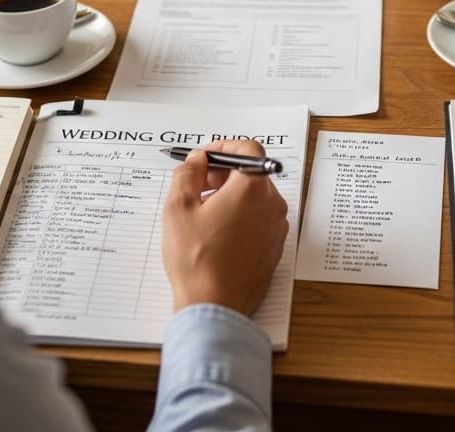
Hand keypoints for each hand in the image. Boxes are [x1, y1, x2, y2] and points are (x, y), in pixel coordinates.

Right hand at [161, 140, 288, 314]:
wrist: (214, 306)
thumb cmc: (196, 259)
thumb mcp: (178, 207)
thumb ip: (188, 173)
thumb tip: (197, 160)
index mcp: (253, 188)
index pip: (248, 148)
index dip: (222, 147)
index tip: (203, 158)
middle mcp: (272, 205)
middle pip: (251, 172)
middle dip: (223, 173)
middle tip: (196, 185)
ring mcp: (276, 228)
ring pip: (255, 197)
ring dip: (230, 195)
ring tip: (202, 212)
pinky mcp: (274, 247)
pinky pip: (259, 219)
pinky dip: (240, 216)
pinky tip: (215, 232)